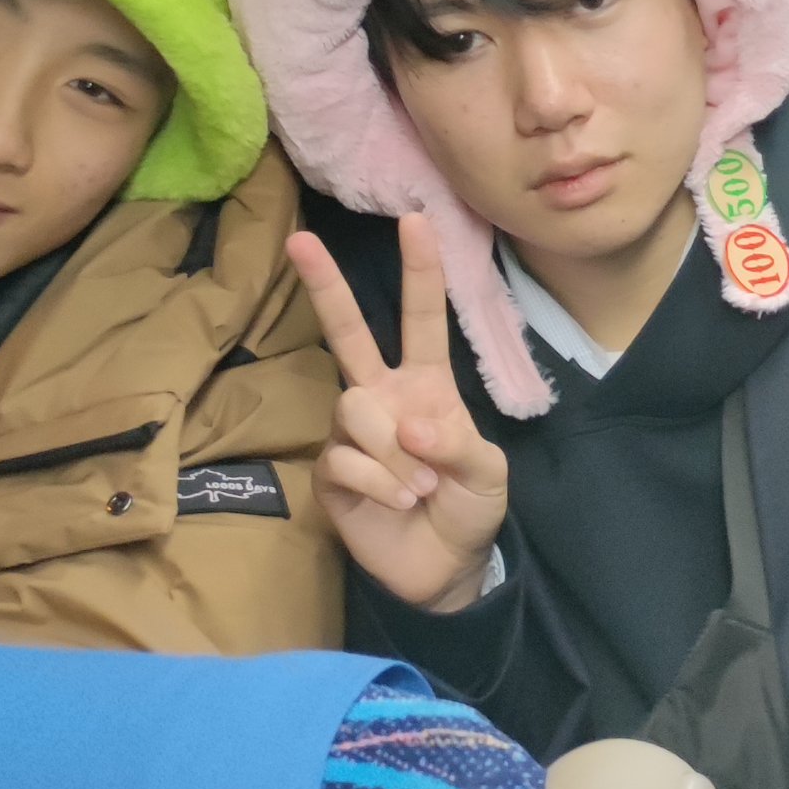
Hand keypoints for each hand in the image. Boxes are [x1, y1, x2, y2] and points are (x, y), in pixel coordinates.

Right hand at [287, 215, 511, 612]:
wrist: (445, 568)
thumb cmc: (470, 506)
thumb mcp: (487, 471)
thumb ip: (458, 443)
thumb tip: (410, 425)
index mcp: (427, 384)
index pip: (421, 318)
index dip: (420, 272)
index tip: (415, 219)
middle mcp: (383, 398)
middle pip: (348, 335)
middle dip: (326, 287)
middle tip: (301, 241)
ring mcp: (351, 435)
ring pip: (356, 408)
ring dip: (395, 452)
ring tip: (421, 487)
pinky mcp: (329, 475)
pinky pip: (345, 460)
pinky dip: (380, 484)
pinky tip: (399, 503)